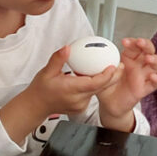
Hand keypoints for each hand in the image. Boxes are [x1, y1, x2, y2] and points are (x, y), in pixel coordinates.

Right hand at [1, 46, 120, 144]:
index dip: (106, 75)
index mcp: (71, 89)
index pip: (94, 83)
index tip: (113, 66)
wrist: (36, 105)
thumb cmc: (41, 89)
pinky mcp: (81, 108)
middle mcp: (78, 99)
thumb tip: (67, 48)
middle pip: (100, 87)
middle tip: (120, 65)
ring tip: (111, 68)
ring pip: (97, 91)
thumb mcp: (46, 71)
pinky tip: (97, 77)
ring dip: (104, 81)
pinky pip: (91, 95)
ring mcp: (80, 106)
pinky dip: (95, 86)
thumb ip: (58, 59)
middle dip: (112, 77)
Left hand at [96, 38, 156, 129]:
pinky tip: (152, 77)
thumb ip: (102, 67)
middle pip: (149, 50)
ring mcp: (143, 76)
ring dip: (154, 59)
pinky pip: (155, 83)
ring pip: (156, 64)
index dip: (132, 42)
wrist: (109, 103)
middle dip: (146, 45)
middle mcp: (138, 65)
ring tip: (148, 59)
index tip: (124, 42)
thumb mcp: (101, 73)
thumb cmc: (107, 85)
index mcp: (128, 58)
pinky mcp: (145, 88)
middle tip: (140, 43)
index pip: (135, 45)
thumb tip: (99, 61)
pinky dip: (156, 79)